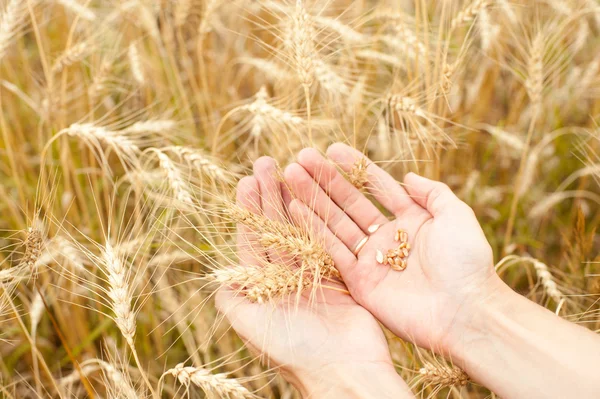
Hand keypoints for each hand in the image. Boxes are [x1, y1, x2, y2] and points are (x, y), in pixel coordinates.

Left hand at [215, 157, 411, 397]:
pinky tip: (317, 195)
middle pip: (276, 227)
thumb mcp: (252, 325)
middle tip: (267, 162)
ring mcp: (314, 275)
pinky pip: (329, 240)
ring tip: (292, 168)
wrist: (344, 370)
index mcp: (263, 288)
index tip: (246, 181)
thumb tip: (220, 273)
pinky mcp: (341, 276)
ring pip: (302, 228)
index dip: (248, 211)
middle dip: (270, 196)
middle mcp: (287, 278)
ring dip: (296, 199)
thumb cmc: (294, 350)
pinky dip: (322, 218)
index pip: (252, 240)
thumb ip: (232, 297)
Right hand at [283, 144, 502, 355]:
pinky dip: (314, 230)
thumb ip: (432, 193)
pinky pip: (332, 250)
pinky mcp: (360, 281)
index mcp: (411, 220)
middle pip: (350, 202)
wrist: (465, 312)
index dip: (355, 167)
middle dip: (326, 180)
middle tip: (301, 158)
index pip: (377, 187)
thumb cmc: (467, 262)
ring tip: (291, 176)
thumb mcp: (456, 216)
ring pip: (336, 223)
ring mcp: (372, 259)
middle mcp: (388, 237)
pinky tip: (295, 208)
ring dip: (313, 200)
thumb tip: (408, 176)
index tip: (331, 148)